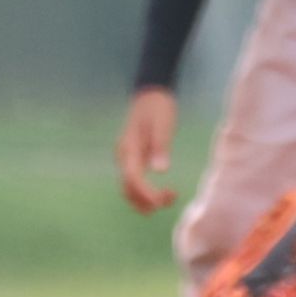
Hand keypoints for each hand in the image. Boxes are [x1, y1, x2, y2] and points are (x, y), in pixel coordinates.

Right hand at [116, 86, 179, 211]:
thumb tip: (161, 170)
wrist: (151, 94)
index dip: (145, 194)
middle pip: (128, 188)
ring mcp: (127, 158)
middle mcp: (123, 156)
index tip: (161, 201)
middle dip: (146, 200)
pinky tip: (164, 192)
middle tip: (172, 198)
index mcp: (129, 148)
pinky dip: (147, 192)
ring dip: (146, 199)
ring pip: (130, 189)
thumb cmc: (158, 108)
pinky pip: (135, 182)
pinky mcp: (134, 159)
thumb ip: (160, 146)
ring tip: (171, 197)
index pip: (132, 179)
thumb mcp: (163, 125)